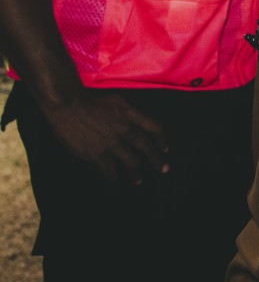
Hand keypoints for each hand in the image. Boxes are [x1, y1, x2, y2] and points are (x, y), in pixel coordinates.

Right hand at [40, 89, 169, 184]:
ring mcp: (112, 142)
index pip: (155, 127)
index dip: (162, 139)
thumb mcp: (117, 101)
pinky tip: (113, 179)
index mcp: (131, 114)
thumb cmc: (90, 101)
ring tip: (139, 181)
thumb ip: (128, 113)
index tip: (166, 148)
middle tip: (164, 169)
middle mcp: (126, 129)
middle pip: (147, 147)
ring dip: (136, 174)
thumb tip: (135, 122)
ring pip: (131, 162)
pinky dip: (112, 176)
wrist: (69, 106)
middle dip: (157, 160)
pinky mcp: (97, 153)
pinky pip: (109, 169)